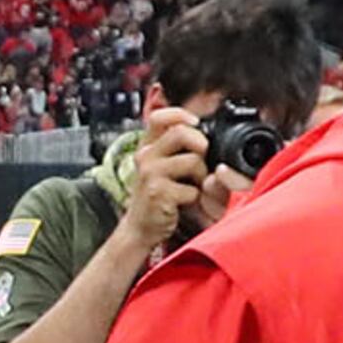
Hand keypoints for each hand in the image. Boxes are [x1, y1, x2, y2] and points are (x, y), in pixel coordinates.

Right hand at [120, 105, 209, 252]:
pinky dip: (196, 198)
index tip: (196, 124)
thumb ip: (175, 148)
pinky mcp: (159, 193)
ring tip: (195, 186)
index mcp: (148, 146)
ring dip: (202, 175)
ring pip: (192, 161)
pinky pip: (192, 189)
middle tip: (203, 160)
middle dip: (201, 145)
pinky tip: (186, 202)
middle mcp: (146, 156)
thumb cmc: (158, 196)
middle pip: (181, 132)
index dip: (181, 114)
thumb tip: (203, 134)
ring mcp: (151, 174)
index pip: (160, 116)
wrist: (140, 228)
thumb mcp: (162, 167)